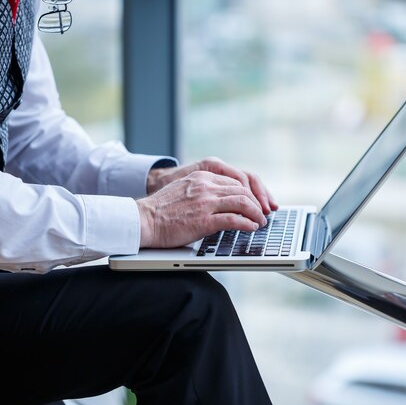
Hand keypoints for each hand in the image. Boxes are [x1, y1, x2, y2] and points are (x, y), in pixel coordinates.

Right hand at [147, 157, 277, 214]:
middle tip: (263, 213)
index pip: (235, 181)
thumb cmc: (160, 211)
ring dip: (256, 214)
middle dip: (257, 203)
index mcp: (201, 176)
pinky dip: (247, 223)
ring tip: (261, 222)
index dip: (250, 193)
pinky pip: (234, 219)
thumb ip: (202, 192)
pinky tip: (251, 228)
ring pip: (242, 203)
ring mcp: (205, 202)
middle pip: (242, 190)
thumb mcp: (184, 191)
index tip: (256, 203)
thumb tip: (221, 203)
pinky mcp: (204, 219)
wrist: (143, 221)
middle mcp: (205, 185)